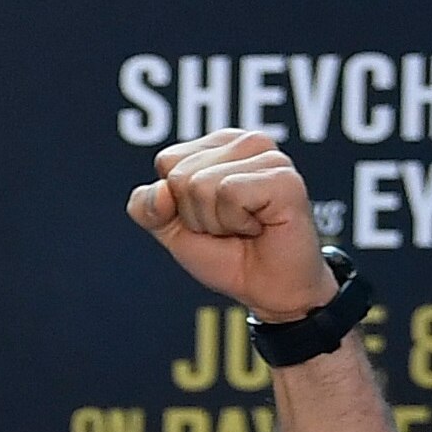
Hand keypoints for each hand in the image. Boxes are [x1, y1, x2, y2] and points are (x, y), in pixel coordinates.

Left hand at [129, 131, 334, 320]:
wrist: (267, 288)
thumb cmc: (226, 254)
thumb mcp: (171, 230)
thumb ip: (147, 207)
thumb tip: (161, 190)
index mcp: (220, 145)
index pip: (166, 162)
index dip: (175, 202)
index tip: (206, 215)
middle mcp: (246, 143)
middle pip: (180, 175)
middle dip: (195, 215)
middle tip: (227, 227)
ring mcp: (269, 156)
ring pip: (201, 184)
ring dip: (214, 221)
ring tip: (242, 226)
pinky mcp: (284, 177)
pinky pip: (229, 194)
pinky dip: (235, 222)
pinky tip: (257, 226)